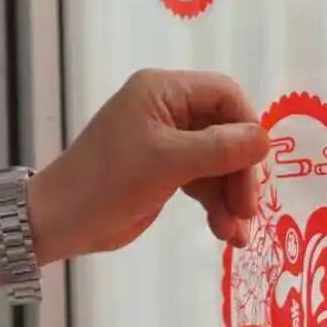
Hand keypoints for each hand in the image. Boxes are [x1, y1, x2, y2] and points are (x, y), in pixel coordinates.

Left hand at [31, 70, 268, 259]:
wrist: (61, 221)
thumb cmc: (108, 181)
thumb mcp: (167, 162)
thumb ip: (219, 148)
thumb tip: (265, 138)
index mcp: (163, 91)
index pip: (225, 95)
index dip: (246, 128)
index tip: (254, 165)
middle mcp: (168, 109)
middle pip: (226, 132)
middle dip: (240, 173)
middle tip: (247, 210)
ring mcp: (167, 142)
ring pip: (219, 162)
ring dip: (231, 197)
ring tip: (236, 235)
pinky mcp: (166, 172)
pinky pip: (205, 182)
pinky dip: (217, 206)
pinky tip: (225, 233)